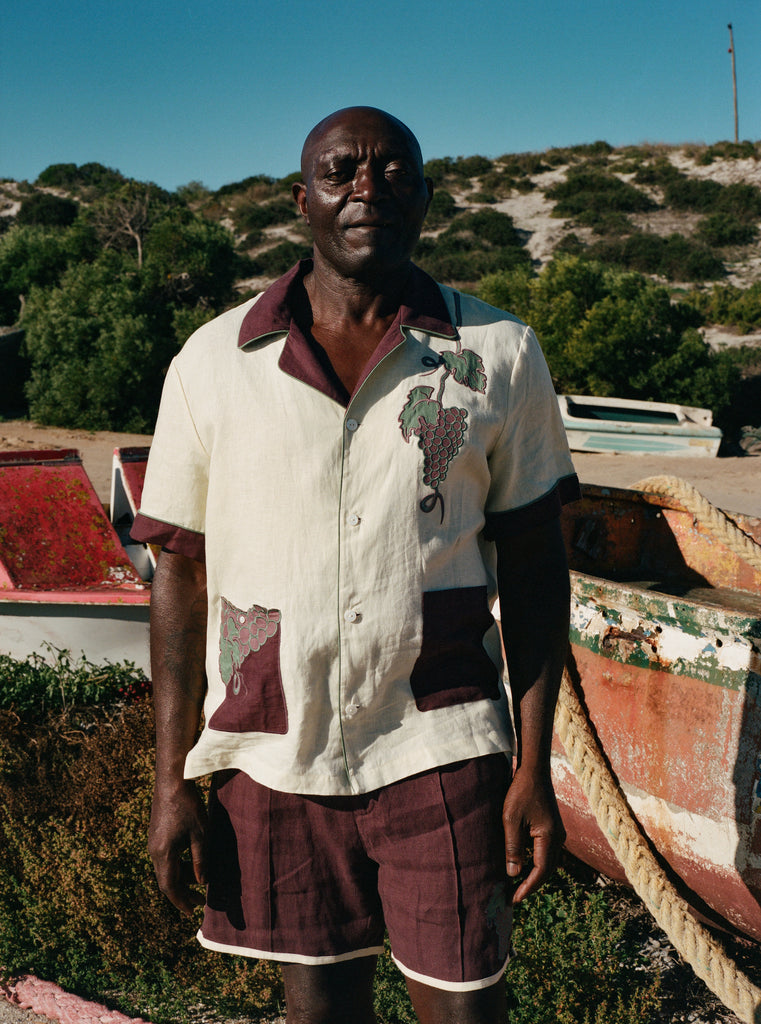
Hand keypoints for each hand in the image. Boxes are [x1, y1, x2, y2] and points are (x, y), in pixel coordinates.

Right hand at [148, 780, 207, 914]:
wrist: (172, 780)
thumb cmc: (188, 805)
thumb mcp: (200, 834)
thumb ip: (200, 860)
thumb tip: (202, 882)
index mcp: (163, 854)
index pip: (169, 887)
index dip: (181, 901)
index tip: (192, 912)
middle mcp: (154, 851)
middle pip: (166, 880)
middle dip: (183, 892)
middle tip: (200, 899)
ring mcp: (153, 842)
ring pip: (166, 868)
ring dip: (182, 876)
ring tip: (201, 879)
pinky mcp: (156, 834)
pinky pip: (165, 857)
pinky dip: (178, 864)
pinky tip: (192, 860)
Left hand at [502, 764, 565, 904]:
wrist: (534, 770)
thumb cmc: (520, 792)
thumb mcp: (511, 820)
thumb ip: (513, 848)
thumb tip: (513, 874)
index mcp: (549, 838)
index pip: (541, 872)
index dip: (528, 888)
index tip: (514, 899)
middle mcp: (558, 838)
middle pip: (547, 871)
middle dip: (532, 886)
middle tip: (514, 897)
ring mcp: (557, 833)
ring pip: (548, 863)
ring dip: (535, 875)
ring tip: (517, 886)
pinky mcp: (552, 828)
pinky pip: (546, 852)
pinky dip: (536, 863)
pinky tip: (524, 866)